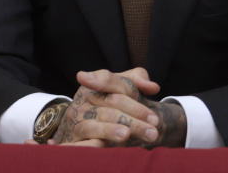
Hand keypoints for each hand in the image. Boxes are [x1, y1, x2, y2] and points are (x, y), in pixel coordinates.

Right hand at [49, 67, 182, 147]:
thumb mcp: (120, 88)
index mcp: (93, 86)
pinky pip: (81, 144)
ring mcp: (76, 122)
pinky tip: (103, 147)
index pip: (109, 82)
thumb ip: (137, 80)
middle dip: (134, 116)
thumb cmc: (108, 105)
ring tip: (127, 135)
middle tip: (154, 126)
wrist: (83, 128)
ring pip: (95, 125)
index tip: (146, 106)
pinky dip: (90, 145)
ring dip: (111, 131)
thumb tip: (153, 87)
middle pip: (110, 106)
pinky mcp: (73, 142)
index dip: (127, 92)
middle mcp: (82, 103)